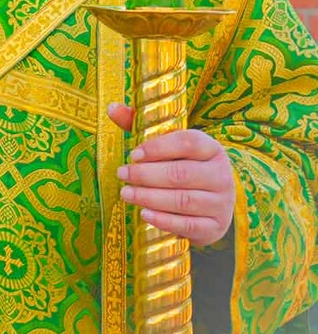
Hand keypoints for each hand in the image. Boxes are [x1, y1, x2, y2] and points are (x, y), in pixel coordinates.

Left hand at [110, 103, 237, 244]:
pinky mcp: (215, 226)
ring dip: (150, 197)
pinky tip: (144, 214)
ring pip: (184, 200)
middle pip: (182, 173)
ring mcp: (221, 202)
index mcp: (211, 149)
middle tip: (122, 173)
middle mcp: (221, 175)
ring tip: (126, 193)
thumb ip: (140, 126)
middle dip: (146, 175)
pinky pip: (189, 225)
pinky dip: (165, 220)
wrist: (211, 201)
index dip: (159, 147)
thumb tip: (112, 108)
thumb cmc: (182, 166)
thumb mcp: (167, 145)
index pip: (188, 142)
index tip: (134, 154)